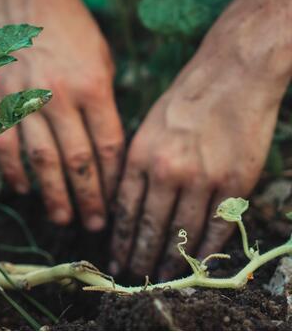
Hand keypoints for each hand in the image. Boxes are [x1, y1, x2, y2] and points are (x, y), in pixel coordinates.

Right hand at [0, 0, 123, 230]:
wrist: (29, 0)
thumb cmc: (73, 30)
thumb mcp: (103, 60)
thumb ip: (104, 103)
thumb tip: (105, 147)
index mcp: (93, 87)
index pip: (108, 146)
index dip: (113, 179)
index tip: (117, 201)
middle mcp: (60, 97)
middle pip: (77, 161)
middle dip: (89, 198)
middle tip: (94, 225)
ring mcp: (26, 98)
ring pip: (41, 160)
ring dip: (52, 194)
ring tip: (63, 218)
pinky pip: (5, 144)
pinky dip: (14, 171)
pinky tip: (24, 189)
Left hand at [110, 0, 291, 278]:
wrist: (231, 75)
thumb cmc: (185, 98)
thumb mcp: (147, 126)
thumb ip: (138, 164)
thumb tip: (128, 202)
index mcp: (140, 154)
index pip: (124, 209)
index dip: (120, 238)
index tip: (115, 256)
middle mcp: (166, 170)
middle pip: (149, 227)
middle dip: (140, 256)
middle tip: (134, 276)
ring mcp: (202, 178)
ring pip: (182, 233)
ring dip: (171, 260)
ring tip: (161, 276)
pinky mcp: (234, 182)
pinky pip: (218, 226)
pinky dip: (206, 250)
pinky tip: (197, 263)